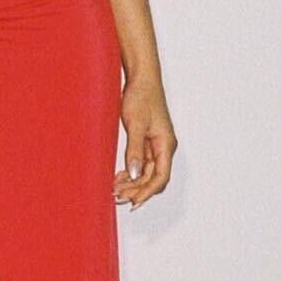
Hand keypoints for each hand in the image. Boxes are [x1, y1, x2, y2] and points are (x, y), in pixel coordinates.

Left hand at [113, 77, 176, 209]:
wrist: (141, 78)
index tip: (133, 202)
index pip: (160, 177)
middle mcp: (163, 147)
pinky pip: (141, 163)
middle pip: (153, 178)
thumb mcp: (135, 124)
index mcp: (166, 144)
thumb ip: (134, 150)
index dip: (147, 192)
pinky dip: (131, 172)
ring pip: (146, 172)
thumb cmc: (142, 96)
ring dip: (133, 182)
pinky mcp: (146, 141)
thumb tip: (135, 173)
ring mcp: (155, 145)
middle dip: (137, 189)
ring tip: (115, 188)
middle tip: (117, 196)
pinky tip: (119, 176)